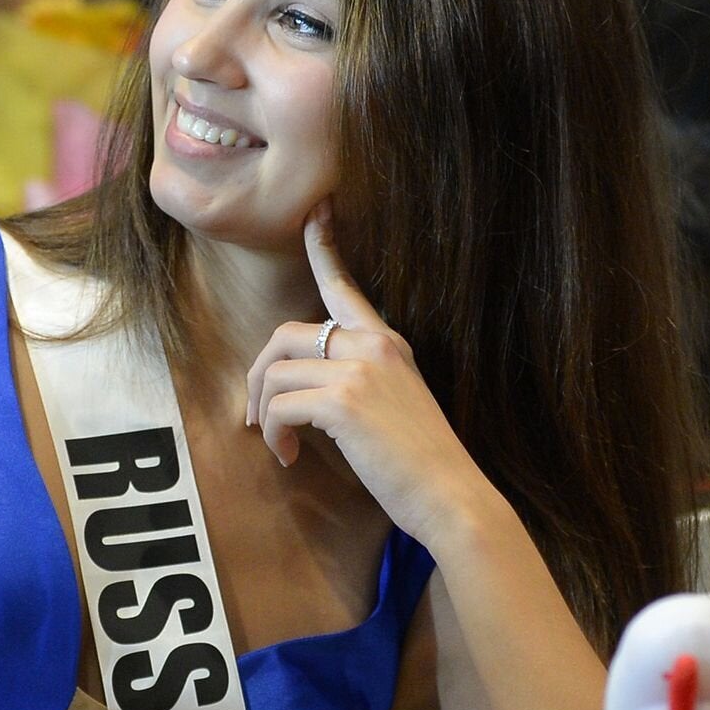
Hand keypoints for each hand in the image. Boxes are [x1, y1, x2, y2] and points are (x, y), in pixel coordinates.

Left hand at [245, 207, 486, 544]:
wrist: (451, 496)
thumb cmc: (422, 463)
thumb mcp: (397, 405)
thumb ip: (360, 382)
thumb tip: (304, 391)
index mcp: (388, 342)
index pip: (347, 288)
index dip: (326, 249)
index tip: (316, 213)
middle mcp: (374, 345)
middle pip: (286, 334)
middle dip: (259, 374)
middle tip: (257, 414)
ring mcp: (359, 370)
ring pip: (276, 371)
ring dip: (264, 411)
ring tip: (278, 444)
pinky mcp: (344, 402)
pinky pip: (280, 405)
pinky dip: (273, 434)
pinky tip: (288, 456)